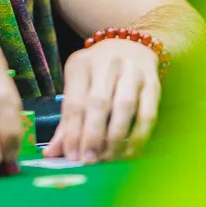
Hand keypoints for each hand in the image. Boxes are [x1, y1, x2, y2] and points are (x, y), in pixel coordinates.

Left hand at [44, 38, 160, 163]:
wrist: (131, 46)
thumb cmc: (97, 72)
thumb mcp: (77, 86)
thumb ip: (67, 120)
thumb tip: (52, 153)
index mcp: (81, 64)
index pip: (75, 101)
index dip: (73, 132)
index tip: (72, 156)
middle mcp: (107, 63)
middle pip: (99, 103)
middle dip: (93, 136)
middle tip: (89, 161)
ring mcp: (133, 71)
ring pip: (124, 106)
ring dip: (115, 138)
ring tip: (108, 159)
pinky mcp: (153, 83)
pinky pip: (148, 113)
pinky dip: (138, 137)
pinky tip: (129, 152)